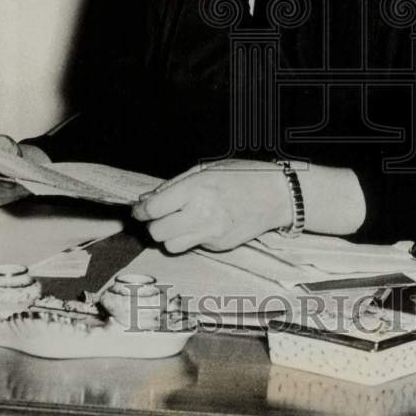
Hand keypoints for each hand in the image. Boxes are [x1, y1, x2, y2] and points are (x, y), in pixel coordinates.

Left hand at [131, 158, 292, 253]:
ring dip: (170, 235)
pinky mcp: (219, 246)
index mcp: (196, 190)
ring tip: (180, 221)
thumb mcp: (207, 169)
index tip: (138, 210)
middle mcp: (201, 214)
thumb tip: (147, 199)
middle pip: (158, 232)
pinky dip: (193, 236)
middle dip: (154, 225)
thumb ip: (175, 185)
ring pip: (171, 246)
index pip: (154, 209)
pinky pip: (194, 245)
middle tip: (159, 216)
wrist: (277, 195)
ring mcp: (211, 234)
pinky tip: (206, 222)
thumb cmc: (242, 176)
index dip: (140, 211)